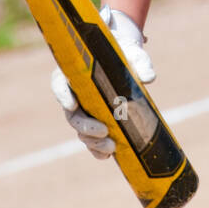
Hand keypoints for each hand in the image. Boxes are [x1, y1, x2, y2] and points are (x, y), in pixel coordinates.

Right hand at [50, 6, 155, 158]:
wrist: (126, 59)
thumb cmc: (124, 53)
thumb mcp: (132, 53)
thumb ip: (140, 63)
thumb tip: (148, 78)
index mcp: (75, 73)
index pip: (59, 82)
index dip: (62, 94)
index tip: (72, 104)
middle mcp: (75, 93)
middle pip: (72, 114)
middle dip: (85, 126)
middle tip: (103, 131)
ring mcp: (84, 110)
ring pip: (80, 130)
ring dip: (92, 142)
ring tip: (111, 147)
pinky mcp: (95, 122)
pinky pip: (91, 139)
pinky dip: (97, 150)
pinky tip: (108, 155)